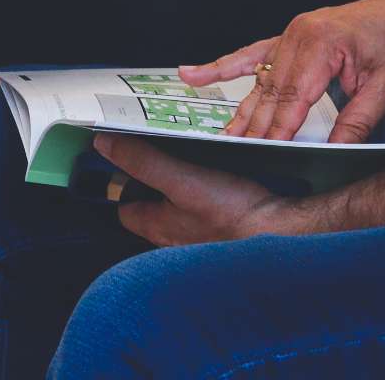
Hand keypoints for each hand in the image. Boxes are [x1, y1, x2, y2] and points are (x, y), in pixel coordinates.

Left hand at [94, 133, 299, 247]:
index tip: (126, 159)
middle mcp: (176, 237)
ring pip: (181, 209)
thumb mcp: (180, 179)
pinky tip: (220, 178)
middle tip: (165, 154)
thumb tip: (105, 146)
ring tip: (193, 161)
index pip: (125, 208)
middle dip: (155, 183)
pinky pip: (206, 211)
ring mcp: (201, 236)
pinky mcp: (225, 231)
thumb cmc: (230, 212)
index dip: (123, 184)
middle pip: (153, 208)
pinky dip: (208, 194)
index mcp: (157, 226)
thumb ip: (142, 162)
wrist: (280, 231)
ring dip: (183, 187)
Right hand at [181, 0, 384, 143]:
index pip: (293, 97)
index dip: (278, 129)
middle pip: (271, 92)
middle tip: (234, 156)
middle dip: (254, 127)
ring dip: (240, 111)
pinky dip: (223, 67)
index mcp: (321, 44)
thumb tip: (334, 153)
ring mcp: (289, 34)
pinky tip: (194, 75)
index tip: (263, 153)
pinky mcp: (288, 36)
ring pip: (259, 80)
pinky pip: (251, 54)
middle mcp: (298, 36)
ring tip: (220, 138)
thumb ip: (357, 121)